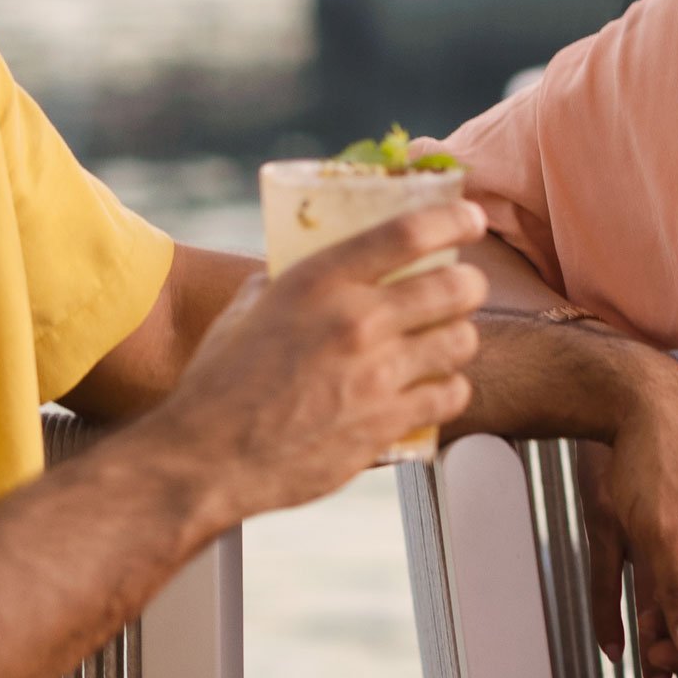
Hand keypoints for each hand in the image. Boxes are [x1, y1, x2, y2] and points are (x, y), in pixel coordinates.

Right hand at [142, 201, 487, 520]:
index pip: (410, 232)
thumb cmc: (218, 385)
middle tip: (461, 289)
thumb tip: (296, 271)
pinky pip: (449, 395)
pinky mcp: (385, 424)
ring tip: (443, 343)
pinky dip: (448, 390)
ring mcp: (376, 375)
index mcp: (319, 281)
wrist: (207, 459)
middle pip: (454, 286)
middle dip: (467, 284)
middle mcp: (355, 321)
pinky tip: (433, 390)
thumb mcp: (246, 312)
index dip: (454, 219)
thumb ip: (282, 284)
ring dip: (458, 339)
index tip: (470, 219)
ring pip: (461, 341)